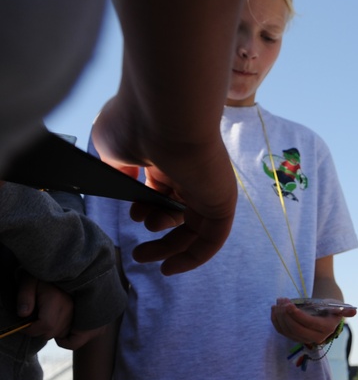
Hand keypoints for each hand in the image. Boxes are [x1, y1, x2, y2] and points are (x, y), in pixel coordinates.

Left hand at [15, 275, 104, 349]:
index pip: (46, 325)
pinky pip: (72, 334)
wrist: (66, 267)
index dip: (31, 330)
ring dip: (49, 332)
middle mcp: (70, 308)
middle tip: (30, 323)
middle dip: (37, 332)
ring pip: (61, 334)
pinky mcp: (83, 315)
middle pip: (52, 332)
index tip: (22, 327)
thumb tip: (23, 314)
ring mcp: (79, 312)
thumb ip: (24, 297)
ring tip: (41, 320)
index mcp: (57, 299)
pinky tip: (53, 324)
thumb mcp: (28, 281)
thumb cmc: (42, 275)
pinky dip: (61, 333)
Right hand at [91, 95, 237, 274]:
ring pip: (196, 228)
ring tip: (146, 257)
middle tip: (139, 253)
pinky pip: (214, 237)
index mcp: (170, 158)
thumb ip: (118, 168)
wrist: (165, 111)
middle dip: (158, 232)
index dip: (147, 210)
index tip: (132, 216)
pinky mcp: (223, 201)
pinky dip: (195, 256)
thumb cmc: (135, 122)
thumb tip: (121, 182)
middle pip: (181, 213)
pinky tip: (172, 268)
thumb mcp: (113, 148)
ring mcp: (210, 187)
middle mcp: (193, 173)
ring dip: (171, 249)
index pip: (165, 192)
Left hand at [270, 297, 356, 345]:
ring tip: (278, 302)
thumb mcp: (338, 307)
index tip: (288, 304)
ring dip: (279, 316)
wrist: (325, 316)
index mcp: (325, 329)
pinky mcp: (294, 337)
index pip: (308, 323)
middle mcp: (315, 338)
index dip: (296, 315)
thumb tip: (354, 312)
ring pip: (287, 330)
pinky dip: (276, 320)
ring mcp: (303, 339)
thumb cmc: (331, 308)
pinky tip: (275, 309)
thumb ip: (345, 310)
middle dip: (286, 315)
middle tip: (282, 300)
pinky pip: (282, 331)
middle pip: (296, 329)